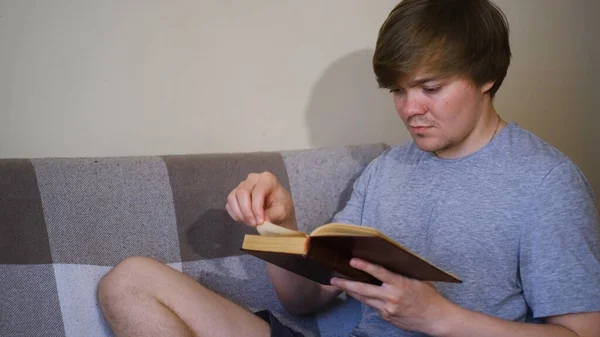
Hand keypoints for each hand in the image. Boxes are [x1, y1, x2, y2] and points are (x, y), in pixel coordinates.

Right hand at [226, 172, 295, 229]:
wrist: (276, 209)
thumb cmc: (280, 206)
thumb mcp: (282, 211)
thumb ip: (272, 215)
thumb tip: (262, 221)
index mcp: (267, 179)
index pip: (258, 191)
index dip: (257, 208)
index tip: (260, 222)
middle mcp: (253, 179)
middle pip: (242, 192)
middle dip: (247, 211)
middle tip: (253, 224)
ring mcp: (242, 186)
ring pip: (233, 198)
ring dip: (239, 213)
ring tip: (249, 223)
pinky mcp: (235, 195)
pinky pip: (229, 204)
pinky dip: (235, 214)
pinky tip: (244, 220)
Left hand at [330, 258, 452, 335]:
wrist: (436, 319)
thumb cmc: (429, 296)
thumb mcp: (417, 279)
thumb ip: (401, 274)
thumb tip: (388, 263)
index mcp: (400, 284)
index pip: (379, 273)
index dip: (364, 266)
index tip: (352, 260)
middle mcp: (391, 297)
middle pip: (364, 290)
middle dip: (347, 284)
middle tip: (334, 279)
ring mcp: (388, 309)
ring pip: (365, 300)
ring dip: (352, 292)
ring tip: (341, 286)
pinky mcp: (387, 318)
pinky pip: (374, 307)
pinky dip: (368, 300)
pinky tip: (361, 296)